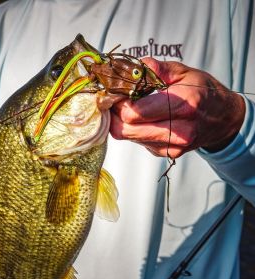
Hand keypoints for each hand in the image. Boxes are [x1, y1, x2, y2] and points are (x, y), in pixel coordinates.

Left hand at [110, 57, 245, 157]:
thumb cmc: (202, 91)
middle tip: (115, 99)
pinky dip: (133, 129)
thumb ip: (158, 69)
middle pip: (126, 130)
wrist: (223, 118)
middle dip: (115, 114)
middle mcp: (180, 131)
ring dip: (121, 122)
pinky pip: (138, 142)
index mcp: (184, 105)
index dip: (119, 102)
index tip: (117, 91)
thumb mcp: (185, 72)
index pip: (135, 112)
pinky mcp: (166, 153)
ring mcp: (173, 146)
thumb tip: (135, 67)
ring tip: (127, 106)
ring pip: (129, 137)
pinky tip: (141, 118)